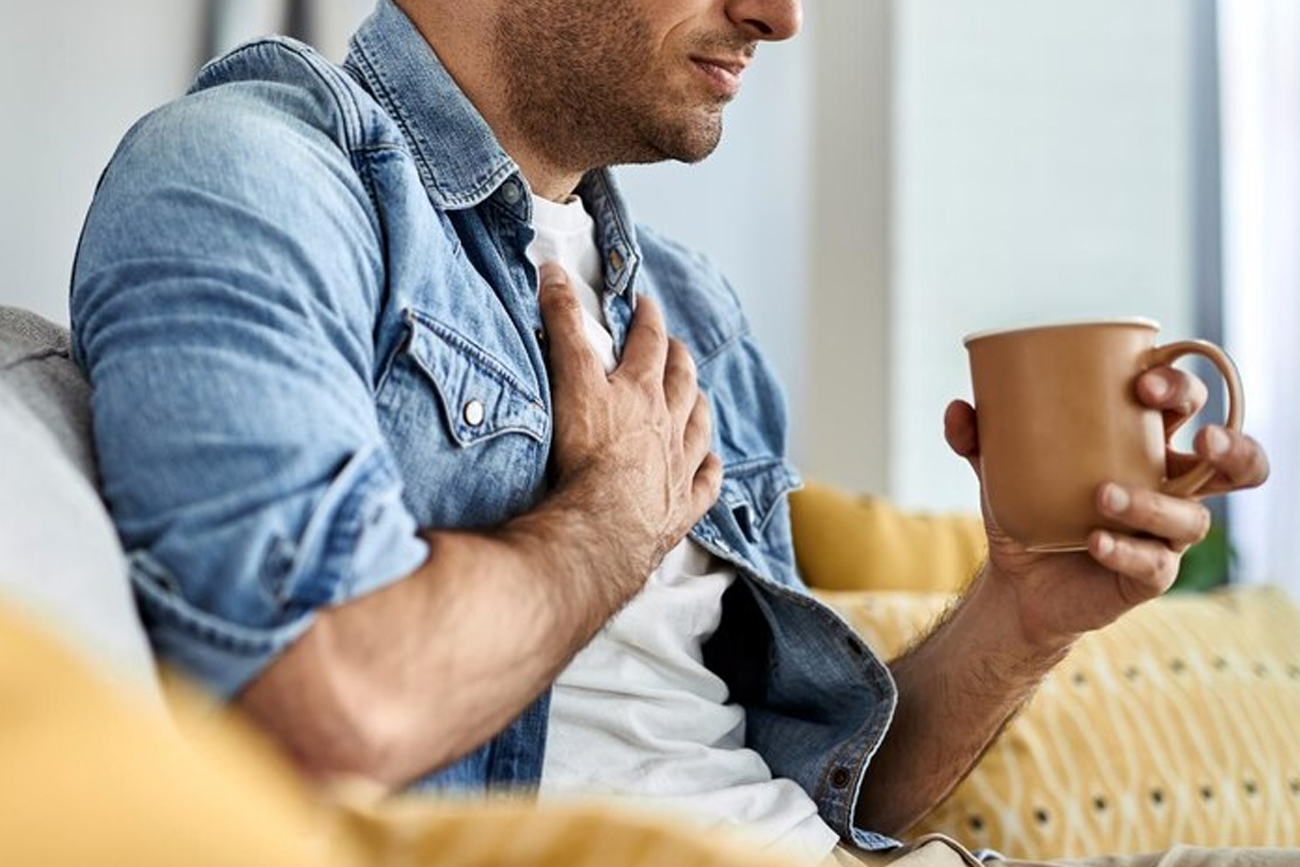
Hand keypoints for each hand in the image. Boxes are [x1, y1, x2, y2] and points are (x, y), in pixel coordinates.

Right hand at [538, 263, 721, 586]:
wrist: (605, 525)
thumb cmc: (586, 454)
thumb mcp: (570, 378)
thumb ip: (563, 324)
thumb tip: (554, 270)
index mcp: (641, 391)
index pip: (649, 343)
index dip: (648, 320)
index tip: (647, 305)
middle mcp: (668, 424)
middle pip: (681, 382)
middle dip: (678, 359)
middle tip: (676, 347)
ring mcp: (679, 466)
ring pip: (698, 427)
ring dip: (698, 407)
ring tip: (698, 397)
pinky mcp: (681, 508)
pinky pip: (705, 484)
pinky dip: (709, 470)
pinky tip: (711, 464)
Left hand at [945, 364, 1268, 648]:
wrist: (1015, 582)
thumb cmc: (1027, 508)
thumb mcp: (998, 468)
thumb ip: (979, 437)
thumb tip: (959, 409)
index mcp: (1143, 445)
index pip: (1186, 404)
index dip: (1180, 387)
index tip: (1141, 382)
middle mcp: (1168, 486)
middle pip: (1231, 462)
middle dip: (1231, 446)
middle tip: (1199, 437)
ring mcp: (1164, 534)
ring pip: (1193, 517)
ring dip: (1154, 503)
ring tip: (1104, 495)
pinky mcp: (1149, 575)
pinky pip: (1155, 564)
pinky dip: (1126, 550)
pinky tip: (1095, 541)